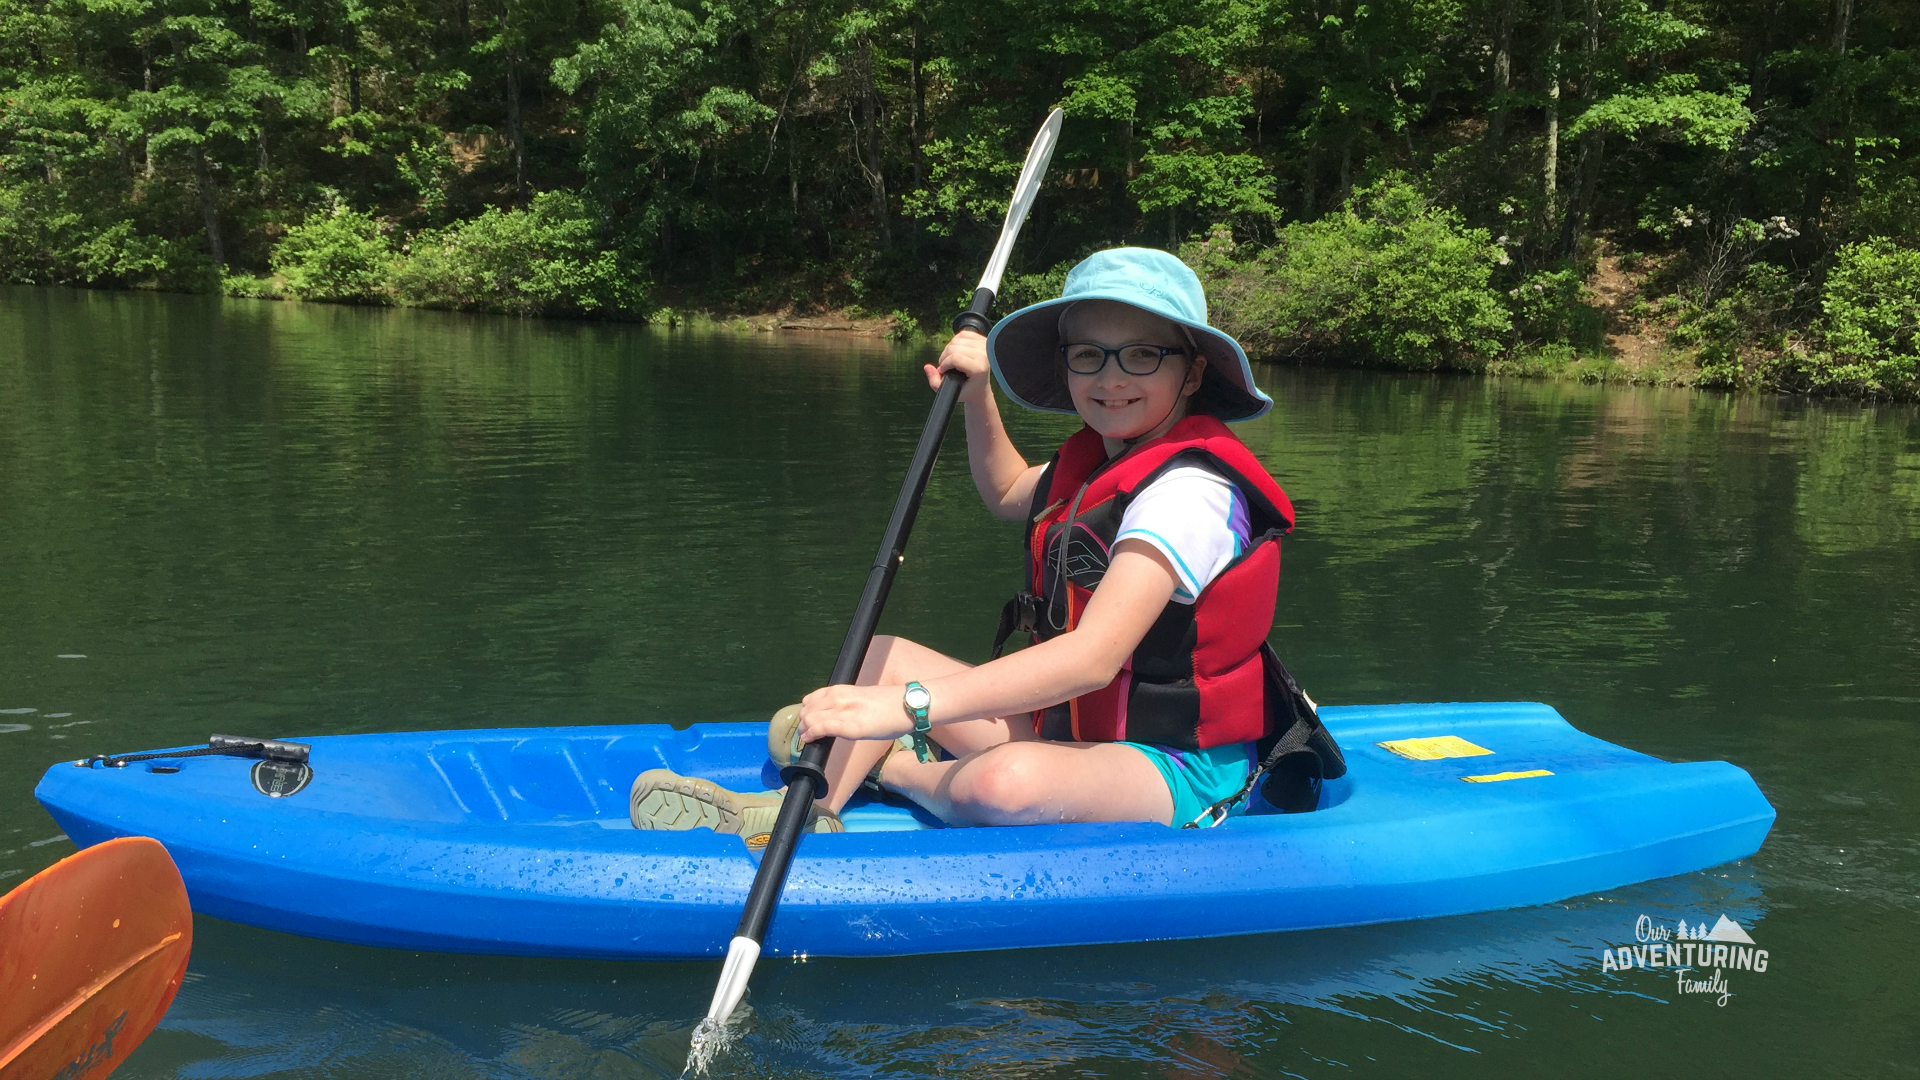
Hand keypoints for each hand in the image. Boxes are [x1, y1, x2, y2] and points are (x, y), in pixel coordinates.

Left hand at [796, 683, 912, 742]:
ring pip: (809, 718)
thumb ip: (844, 704)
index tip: (810, 724)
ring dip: (805, 730)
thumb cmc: (888, 705)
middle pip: (806, 710)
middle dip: (804, 723)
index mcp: (841, 690)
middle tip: (807, 734)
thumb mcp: (860, 698)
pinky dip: (811, 735)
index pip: (811, 700)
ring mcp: (843, 711)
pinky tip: (810, 740)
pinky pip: (821, 728)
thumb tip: (833, 716)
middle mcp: (838, 697)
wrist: (908, 706)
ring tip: (808, 738)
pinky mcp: (850, 727)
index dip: (807, 714)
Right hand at [924, 330, 989, 403]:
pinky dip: (955, 341)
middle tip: (945, 366)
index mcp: (979, 369)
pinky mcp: (983, 340)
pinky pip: (963, 334)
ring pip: (957, 340)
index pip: (955, 358)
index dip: (944, 364)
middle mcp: (984, 356)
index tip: (942, 371)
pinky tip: (955, 350)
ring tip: (949, 359)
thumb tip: (927, 367)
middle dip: (944, 357)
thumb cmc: (966, 391)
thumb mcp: (949, 392)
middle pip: (954, 348)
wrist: (980, 388)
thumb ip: (935, 382)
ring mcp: (985, 346)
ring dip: (948, 349)